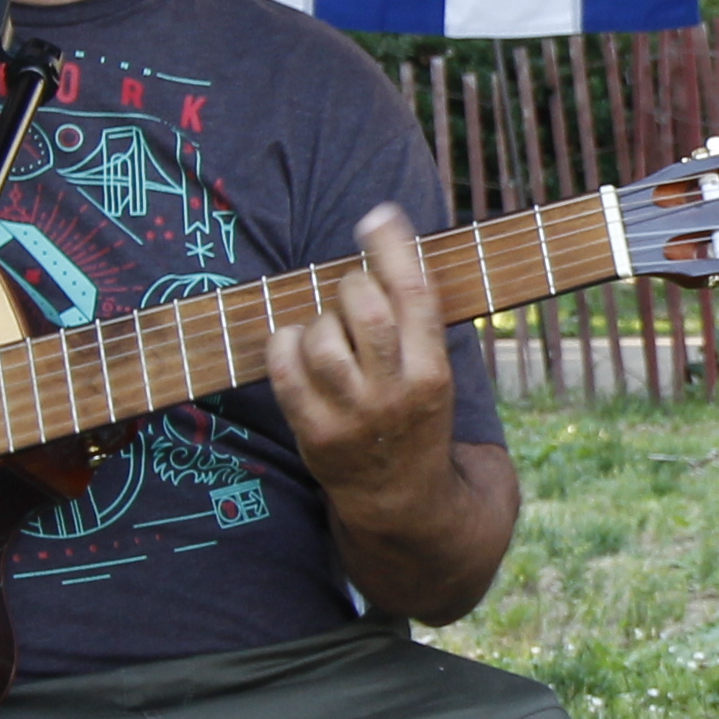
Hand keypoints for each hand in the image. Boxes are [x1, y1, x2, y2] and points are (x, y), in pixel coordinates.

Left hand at [271, 203, 463, 530]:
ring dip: (320, 320)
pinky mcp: (313, 433)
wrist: (403, 502)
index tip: (376, 216)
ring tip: (331, 333)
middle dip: (352, 285)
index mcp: (433, 372)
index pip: (414, 293)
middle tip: (353, 294)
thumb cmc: (415, 418)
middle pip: (363, 307)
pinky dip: (285, 343)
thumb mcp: (433, 372)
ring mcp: (351, 415)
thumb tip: (383, 242)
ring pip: (321, 336)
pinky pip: (285, 368)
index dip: (392, 246)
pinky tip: (297, 345)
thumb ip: (413, 320)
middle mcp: (394, 393)